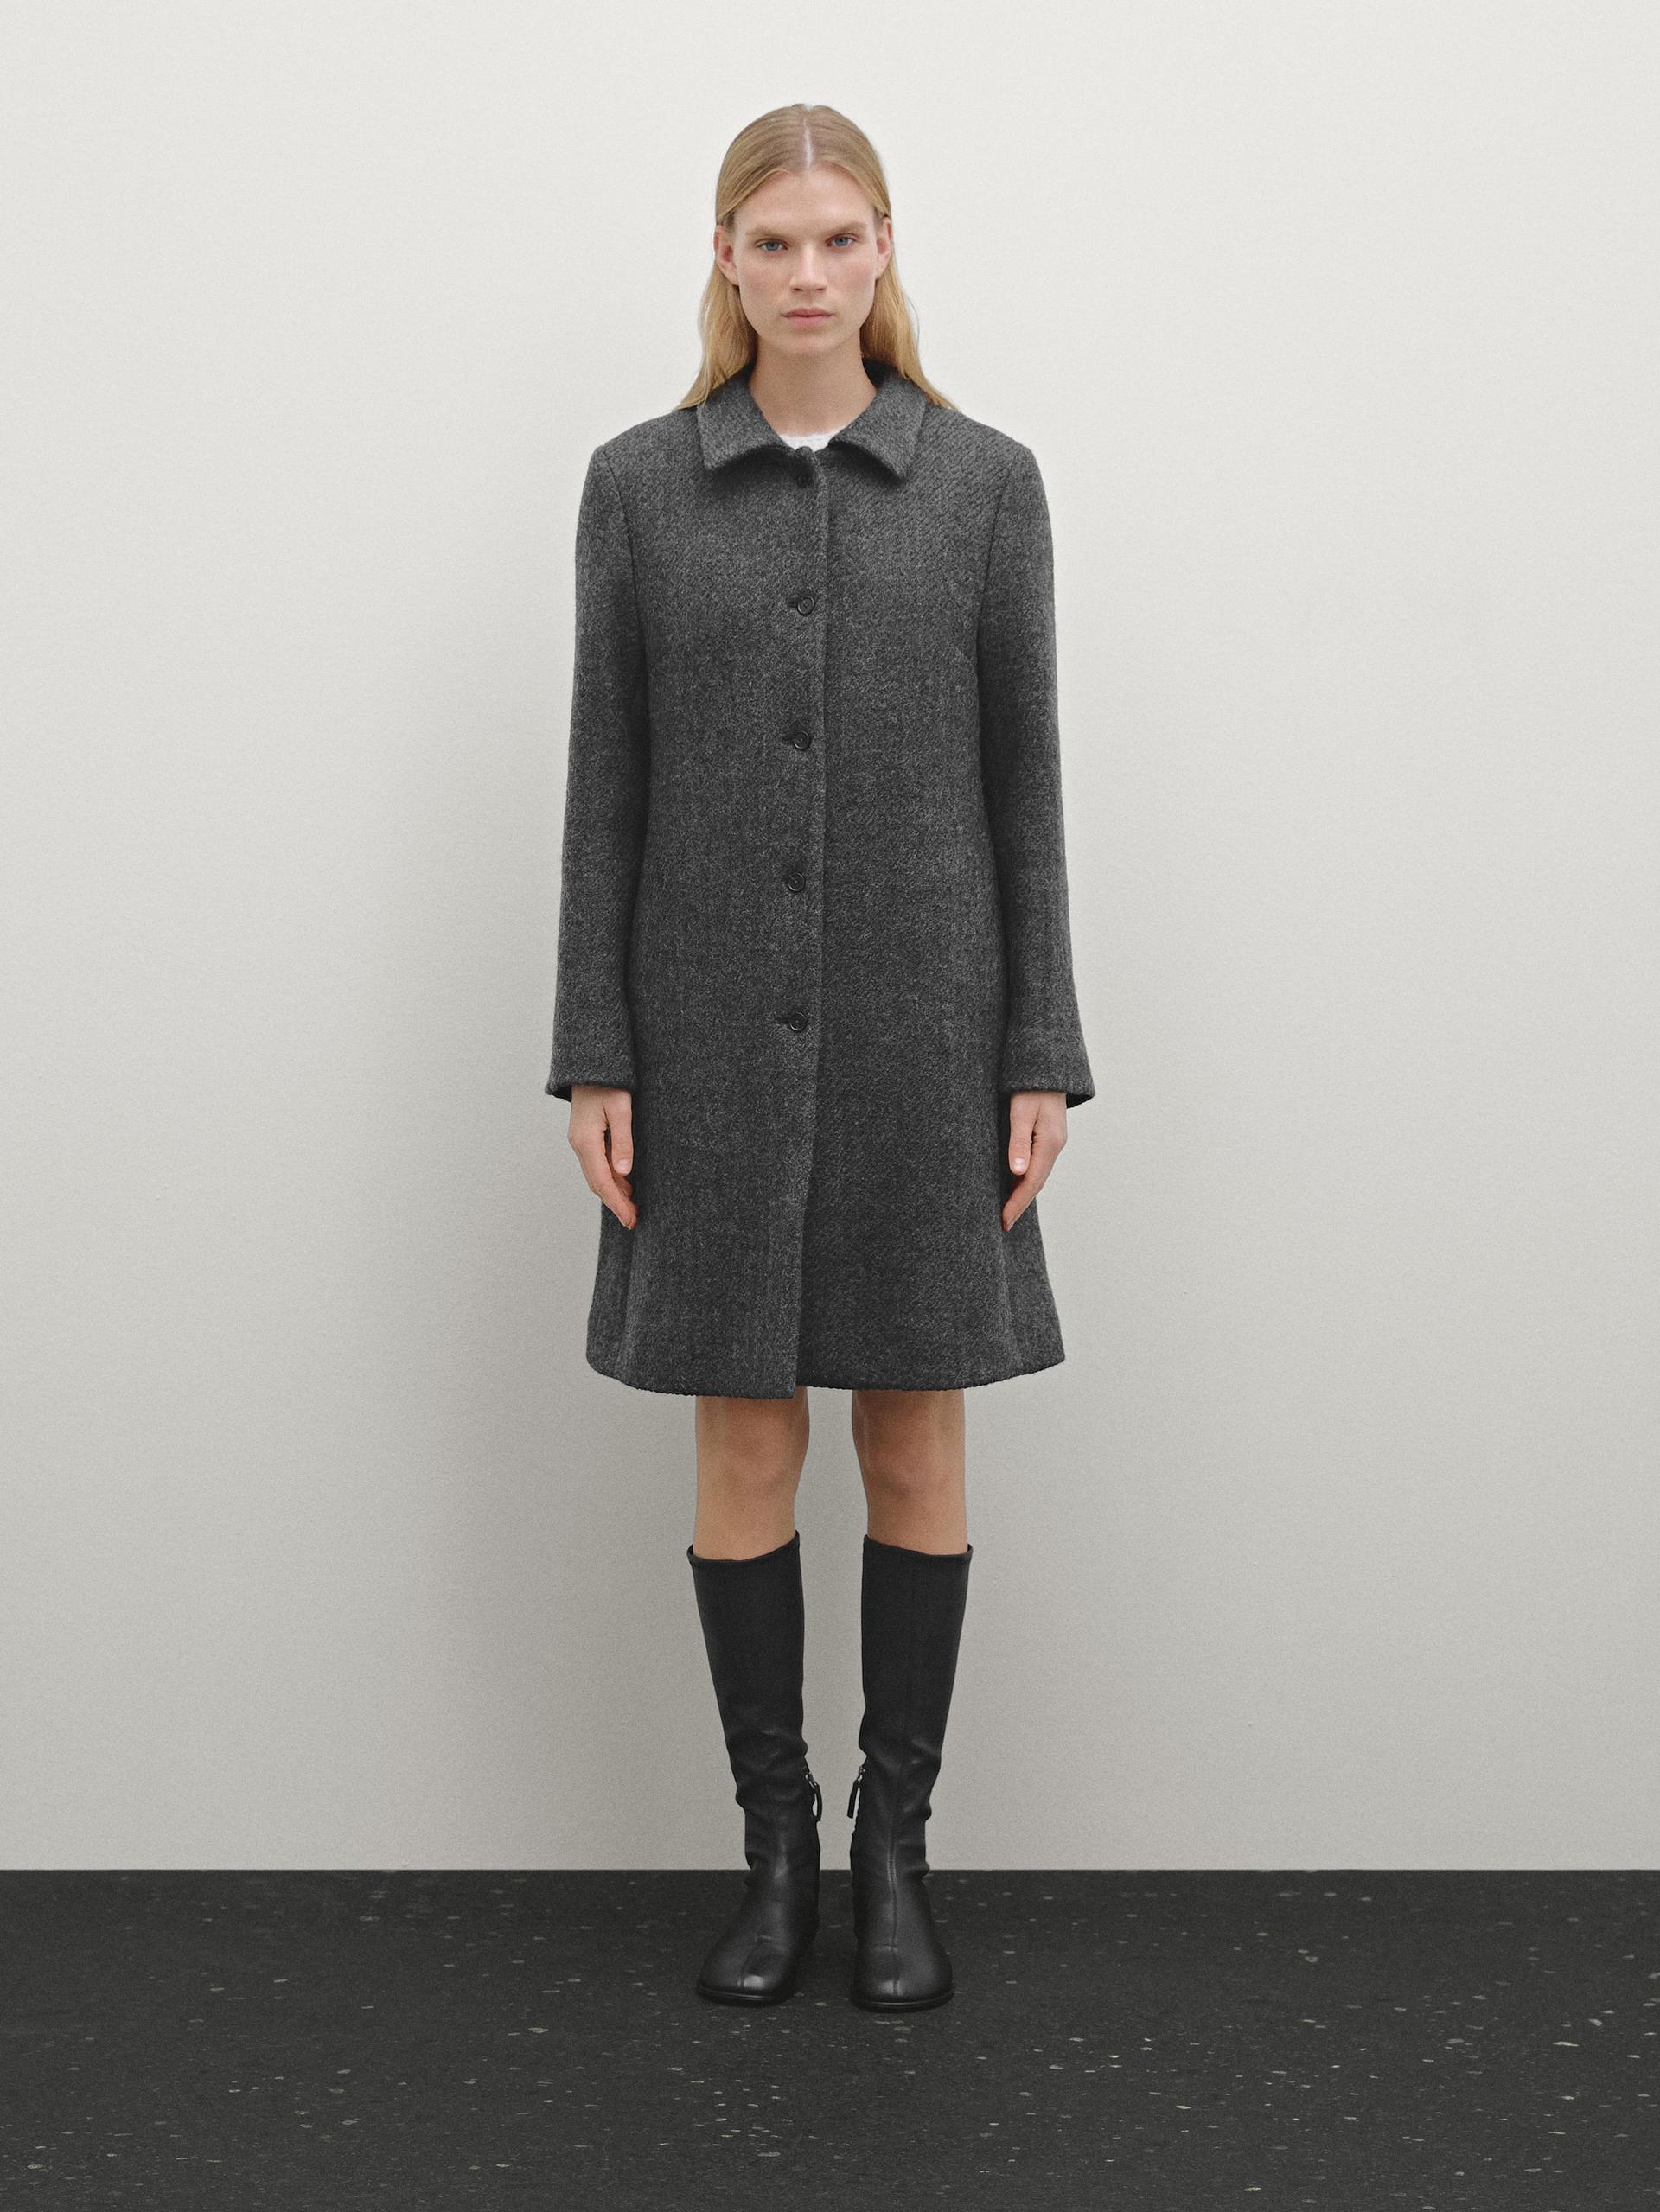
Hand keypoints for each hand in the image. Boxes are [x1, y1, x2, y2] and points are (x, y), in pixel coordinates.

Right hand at [568, 1084, 637, 1228]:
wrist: (590, 1064)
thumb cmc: (608, 1082)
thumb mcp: (621, 1109)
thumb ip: (623, 1141)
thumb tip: (624, 1173)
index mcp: (586, 1141)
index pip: (602, 1182)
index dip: (617, 1203)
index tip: (631, 1219)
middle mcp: (580, 1145)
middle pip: (597, 1183)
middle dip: (615, 1203)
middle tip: (634, 1220)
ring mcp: (581, 1141)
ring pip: (596, 1175)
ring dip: (613, 1192)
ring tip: (632, 1208)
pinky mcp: (586, 1137)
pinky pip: (597, 1165)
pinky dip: (610, 1179)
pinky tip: (624, 1185)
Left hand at [1001, 1090, 1067, 1231]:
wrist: (1046, 1067)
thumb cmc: (1030, 1086)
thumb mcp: (1020, 1112)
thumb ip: (1018, 1142)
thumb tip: (1017, 1173)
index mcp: (1049, 1143)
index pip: (1032, 1182)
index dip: (1017, 1203)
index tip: (1004, 1220)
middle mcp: (1054, 1145)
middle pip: (1037, 1182)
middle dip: (1020, 1204)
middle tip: (1004, 1224)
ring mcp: (1053, 1141)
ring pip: (1038, 1174)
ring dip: (1023, 1193)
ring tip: (1008, 1211)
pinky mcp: (1048, 1136)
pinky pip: (1037, 1164)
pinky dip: (1026, 1179)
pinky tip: (1016, 1184)